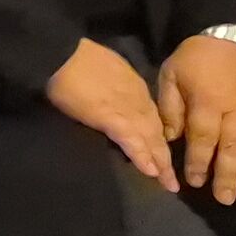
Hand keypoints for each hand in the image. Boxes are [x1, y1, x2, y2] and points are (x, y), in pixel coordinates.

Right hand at [44, 38, 175, 189]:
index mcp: (133, 87)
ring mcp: (127, 109)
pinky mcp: (112, 118)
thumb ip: (111, 86)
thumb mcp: (102, 69)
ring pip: (150, 139)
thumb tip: (110, 100)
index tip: (161, 153)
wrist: (63, 52)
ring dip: (160, 162)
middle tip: (172, 179)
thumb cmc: (75, 57)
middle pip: (155, 131)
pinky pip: (132, 141)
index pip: (150, 116)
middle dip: (164, 155)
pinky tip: (150, 171)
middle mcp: (137, 100)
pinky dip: (142, 156)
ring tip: (168, 182)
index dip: (156, 136)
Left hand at [158, 34, 235, 203]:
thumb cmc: (197, 58)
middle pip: (232, 147)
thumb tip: (170, 140)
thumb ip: (170, 109)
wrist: (232, 33)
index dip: (198, 162)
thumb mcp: (171, 76)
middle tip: (225, 199)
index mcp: (208, 101)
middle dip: (228, 175)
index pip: (203, 138)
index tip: (194, 182)